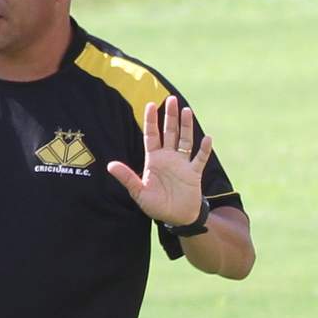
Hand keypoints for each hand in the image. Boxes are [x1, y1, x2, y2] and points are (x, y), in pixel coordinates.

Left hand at [107, 95, 213, 228]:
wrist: (177, 218)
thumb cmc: (156, 206)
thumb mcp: (139, 192)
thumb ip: (127, 177)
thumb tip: (110, 165)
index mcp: (154, 160)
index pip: (152, 135)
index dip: (151, 120)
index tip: (150, 104)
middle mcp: (168, 158)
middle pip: (170, 132)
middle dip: (170, 116)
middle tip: (172, 99)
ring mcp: (182, 164)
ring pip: (185, 140)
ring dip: (186, 126)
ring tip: (186, 110)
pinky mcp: (194, 173)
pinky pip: (199, 158)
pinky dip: (203, 149)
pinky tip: (207, 138)